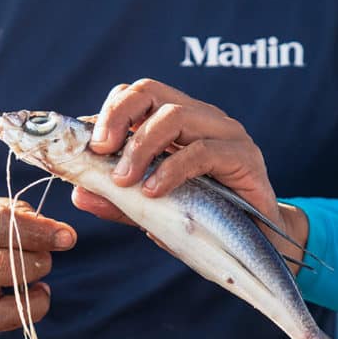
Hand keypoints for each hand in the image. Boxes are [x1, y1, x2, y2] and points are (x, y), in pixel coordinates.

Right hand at [0, 188, 76, 338]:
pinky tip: (34, 293)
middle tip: (49, 257)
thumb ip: (18, 212)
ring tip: (37, 272)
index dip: (37, 231)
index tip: (67, 236)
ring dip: (28, 284)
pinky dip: (28, 308)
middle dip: (34, 261)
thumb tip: (52, 230)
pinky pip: (0, 320)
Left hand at [71, 79, 308, 274]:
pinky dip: (172, 169)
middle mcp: (201, 117)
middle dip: (118, 116)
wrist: (259, 248)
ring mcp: (226, 133)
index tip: (88, 146)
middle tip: (100, 151)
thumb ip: (119, 200)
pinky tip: (154, 190)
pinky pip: (203, 151)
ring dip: (140, 146)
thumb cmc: (205, 219)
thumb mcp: (152, 209)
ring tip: (125, 180)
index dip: (108, 112)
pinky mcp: (245, 157)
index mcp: (178, 121)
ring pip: (175, 115)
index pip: (137, 94)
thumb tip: (78, 193)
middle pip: (151, 90)